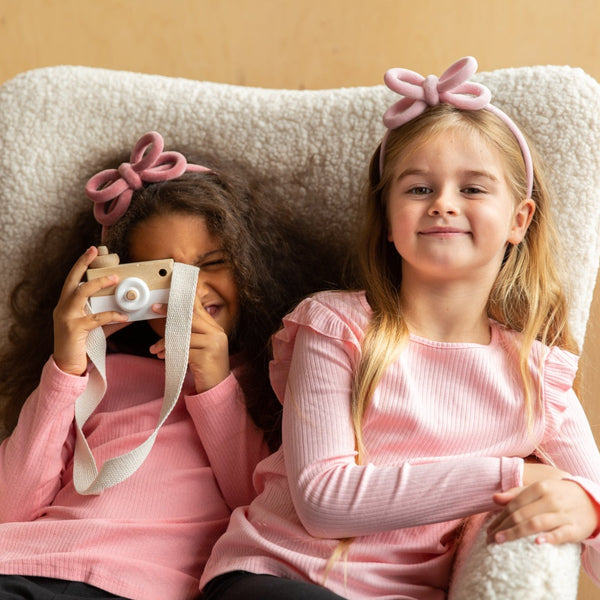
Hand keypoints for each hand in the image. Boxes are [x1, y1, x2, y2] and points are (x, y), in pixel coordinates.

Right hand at [53, 247, 128, 375]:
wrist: (67, 365)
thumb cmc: (82, 345)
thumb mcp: (96, 328)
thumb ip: (109, 318)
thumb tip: (130, 312)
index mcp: (67, 304)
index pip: (72, 279)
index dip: (81, 264)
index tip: (91, 250)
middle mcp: (63, 308)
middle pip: (72, 281)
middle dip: (84, 264)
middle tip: (96, 252)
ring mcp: (66, 317)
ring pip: (81, 294)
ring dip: (99, 284)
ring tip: (115, 279)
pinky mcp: (73, 329)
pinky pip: (95, 318)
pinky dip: (111, 315)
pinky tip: (124, 316)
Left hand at [149, 297, 229, 392]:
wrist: (216, 388)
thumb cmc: (205, 367)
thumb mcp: (201, 346)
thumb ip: (193, 332)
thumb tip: (173, 318)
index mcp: (216, 329)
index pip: (199, 308)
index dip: (184, 300)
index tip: (169, 295)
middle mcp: (217, 334)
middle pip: (191, 317)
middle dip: (170, 312)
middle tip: (155, 309)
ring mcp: (213, 345)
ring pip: (183, 335)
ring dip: (165, 341)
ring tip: (154, 348)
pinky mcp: (206, 357)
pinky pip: (182, 350)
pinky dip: (169, 353)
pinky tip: (162, 357)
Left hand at [487, 464, 598, 544]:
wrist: (590, 500)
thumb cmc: (557, 495)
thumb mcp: (538, 489)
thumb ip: (516, 494)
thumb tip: (495, 498)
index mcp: (540, 488)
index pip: (515, 504)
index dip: (500, 517)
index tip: (489, 528)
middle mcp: (550, 500)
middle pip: (522, 514)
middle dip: (503, 527)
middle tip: (490, 538)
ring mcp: (563, 514)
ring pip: (536, 523)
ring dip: (516, 532)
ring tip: (501, 540)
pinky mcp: (576, 528)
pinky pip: (561, 533)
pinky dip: (549, 538)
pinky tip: (536, 542)